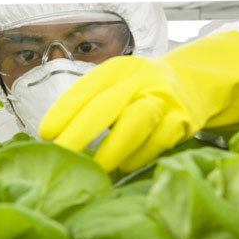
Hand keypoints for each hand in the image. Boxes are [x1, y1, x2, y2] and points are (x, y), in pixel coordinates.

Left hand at [40, 31, 238, 171]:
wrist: (192, 82)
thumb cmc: (138, 91)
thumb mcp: (113, 86)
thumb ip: (87, 105)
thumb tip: (51, 137)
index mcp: (116, 70)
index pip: (86, 88)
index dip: (65, 110)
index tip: (46, 133)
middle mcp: (140, 81)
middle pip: (107, 106)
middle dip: (81, 132)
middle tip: (62, 155)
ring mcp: (164, 99)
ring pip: (137, 122)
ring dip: (114, 148)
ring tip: (95, 168)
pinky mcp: (183, 120)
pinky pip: (160, 140)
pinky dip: (141, 155)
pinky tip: (125, 166)